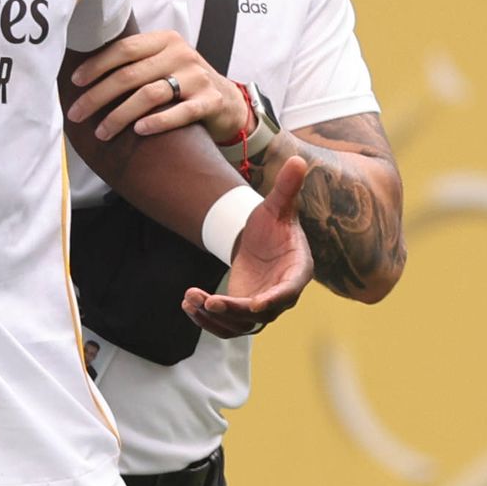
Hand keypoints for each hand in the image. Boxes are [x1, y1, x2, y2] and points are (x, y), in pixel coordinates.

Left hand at [63, 28, 249, 144]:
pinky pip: (181, 112)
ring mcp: (197, 78)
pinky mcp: (210, 101)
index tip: (75, 82)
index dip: (96, 65)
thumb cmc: (182, 82)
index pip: (124, 49)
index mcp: (165, 40)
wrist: (227, 100)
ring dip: (120, 116)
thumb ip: (134, 63)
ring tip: (102, 132)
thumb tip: (82, 76)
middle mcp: (181, 55)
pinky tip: (138, 131)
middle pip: (130, 75)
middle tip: (77, 114)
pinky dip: (157, 122)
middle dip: (98, 96)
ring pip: (149, 95)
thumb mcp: (162, 63)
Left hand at [185, 149, 311, 337]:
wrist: (259, 240)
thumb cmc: (273, 223)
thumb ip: (286, 189)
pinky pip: (225, 325)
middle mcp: (282, 295)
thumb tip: (299, 160)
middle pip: (260, 314)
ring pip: (239, 325)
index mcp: (297, 271)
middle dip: (233, 311)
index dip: (273, 300)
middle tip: (207, 302)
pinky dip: (205, 319)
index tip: (253, 305)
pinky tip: (187, 303)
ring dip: (213, 317)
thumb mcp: (276, 206)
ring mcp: (262, 308)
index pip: (288, 291)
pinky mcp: (241, 313)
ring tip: (190, 298)